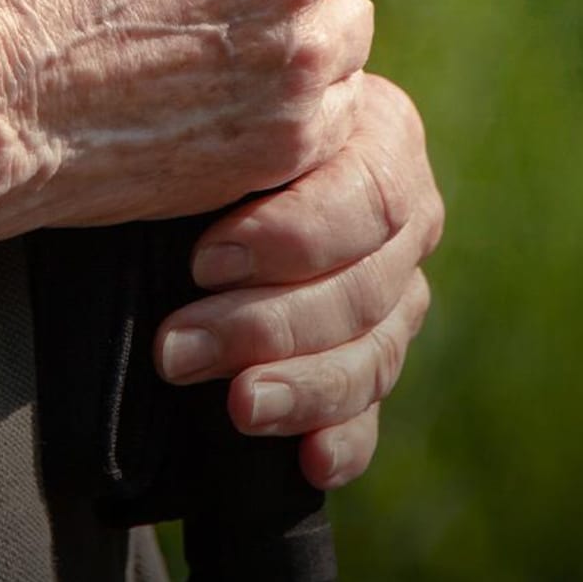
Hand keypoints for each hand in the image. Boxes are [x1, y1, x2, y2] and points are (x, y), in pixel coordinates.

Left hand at [154, 74, 443, 489]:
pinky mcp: (373, 356)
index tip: (204, 263)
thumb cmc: (197, 129)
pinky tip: (314, 462)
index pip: (369, 196)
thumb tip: (204, 161)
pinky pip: (372, 407)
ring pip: (373, 353)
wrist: (189, 177)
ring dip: (300, 388)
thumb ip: (234, 124)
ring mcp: (399, 293)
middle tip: (178, 350)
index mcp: (380, 136)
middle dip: (267, 325)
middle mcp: (404, 217)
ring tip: (236, 408)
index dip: (295, 238)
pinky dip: (344, 438)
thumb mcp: (219, 119)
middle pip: (365, 287)